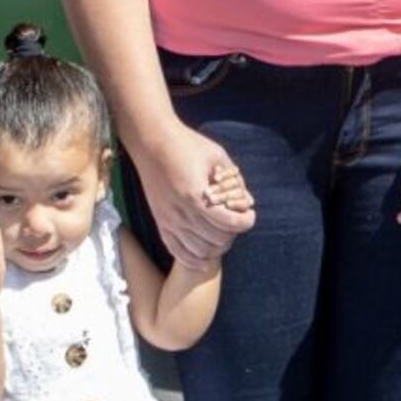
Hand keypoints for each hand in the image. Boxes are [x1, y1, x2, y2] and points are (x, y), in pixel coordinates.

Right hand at [135, 121, 256, 270]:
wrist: (151, 142)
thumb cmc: (186, 145)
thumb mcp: (216, 156)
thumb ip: (234, 181)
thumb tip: (248, 202)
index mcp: (196, 195)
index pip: (229, 223)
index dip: (246, 221)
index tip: (250, 214)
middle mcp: (181, 213)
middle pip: (217, 240)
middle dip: (233, 233)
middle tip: (236, 220)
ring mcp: (168, 221)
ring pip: (200, 251)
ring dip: (216, 246)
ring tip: (223, 233)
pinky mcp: (160, 223)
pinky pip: (178, 252)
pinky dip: (194, 259)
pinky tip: (205, 256)